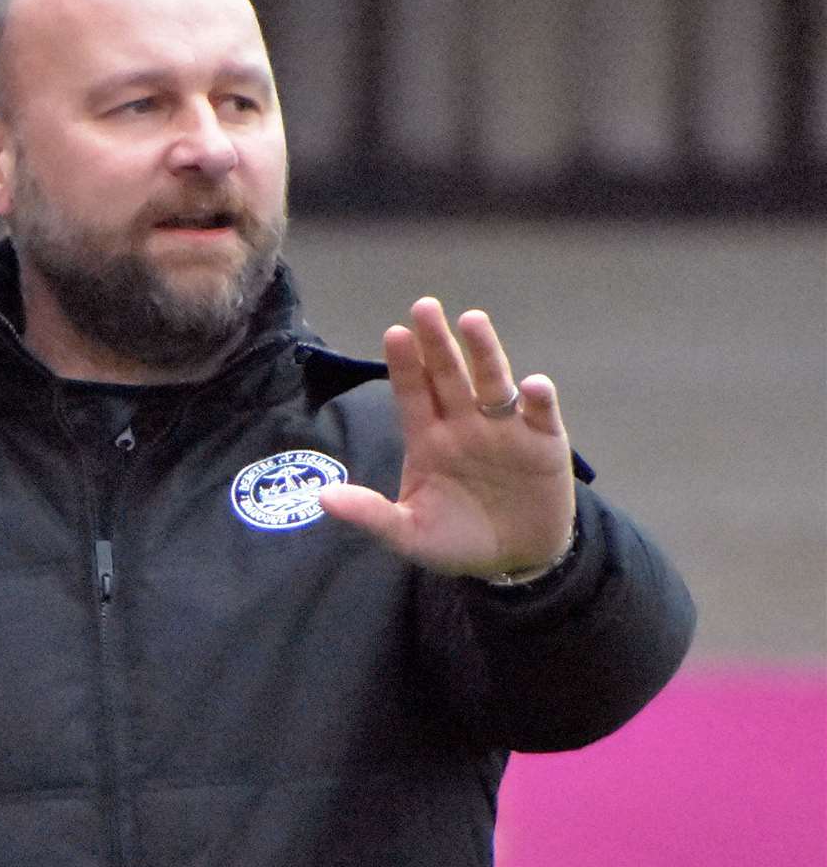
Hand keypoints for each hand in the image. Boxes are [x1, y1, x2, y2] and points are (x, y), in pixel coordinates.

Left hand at [319, 297, 575, 579]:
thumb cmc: (456, 540)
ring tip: (473, 321)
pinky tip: (532, 386)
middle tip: (425, 306)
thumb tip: (323, 498)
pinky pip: (541, 414)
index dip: (405, 365)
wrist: (515, 560)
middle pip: (448, 376)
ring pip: (492, 383)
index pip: (412, 394)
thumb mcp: (409, 534)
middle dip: (437, 343)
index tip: (395, 333)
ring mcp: (504, 428)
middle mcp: (464, 423)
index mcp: (428, 438)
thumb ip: (371, 515)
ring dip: (485, 353)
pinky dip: (538, 398)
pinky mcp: (544, 442)